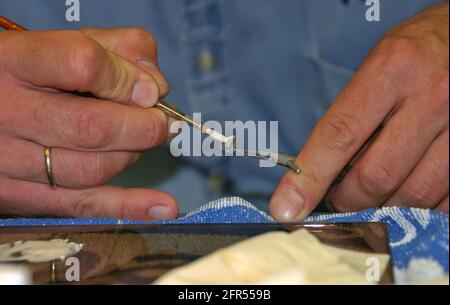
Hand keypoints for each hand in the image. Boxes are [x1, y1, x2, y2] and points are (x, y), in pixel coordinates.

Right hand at [0, 28, 177, 219]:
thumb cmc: (31, 71)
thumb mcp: (66, 41)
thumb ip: (119, 48)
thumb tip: (156, 87)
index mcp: (14, 60)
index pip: (82, 65)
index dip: (127, 79)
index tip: (151, 91)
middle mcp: (6, 111)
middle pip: (92, 127)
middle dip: (143, 128)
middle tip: (163, 124)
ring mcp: (6, 158)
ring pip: (90, 170)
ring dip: (130, 157)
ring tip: (137, 142)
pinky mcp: (15, 194)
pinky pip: (80, 206)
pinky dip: (128, 207)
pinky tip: (163, 207)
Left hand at [270, 3, 448, 221]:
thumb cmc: (415, 54)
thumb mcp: (376, 67)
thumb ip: (351, 116)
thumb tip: (321, 172)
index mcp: (392, 70)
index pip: (339, 134)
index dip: (309, 178)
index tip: (287, 207)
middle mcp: (431, 97)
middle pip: (375, 176)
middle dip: (346, 200)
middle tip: (335, 199)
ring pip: (411, 196)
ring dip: (381, 208)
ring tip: (368, 196)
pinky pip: (444, 201)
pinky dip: (416, 209)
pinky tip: (403, 195)